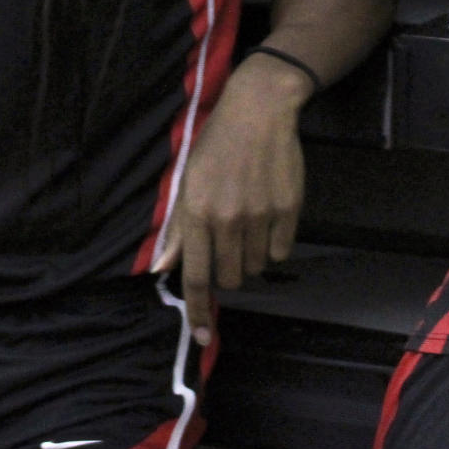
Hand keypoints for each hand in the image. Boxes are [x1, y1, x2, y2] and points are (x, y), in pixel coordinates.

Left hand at [151, 62, 306, 345]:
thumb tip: (160, 267)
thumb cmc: (216, 144)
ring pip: (255, 267)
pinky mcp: (288, 211)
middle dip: (226, 273)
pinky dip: (272, 245)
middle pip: (230, 278)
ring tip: (246, 223)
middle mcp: (227, 219)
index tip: (203, 336)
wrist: (258, 112)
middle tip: (226, 246)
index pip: (195, 276)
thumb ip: (176, 227)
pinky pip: (280, 252)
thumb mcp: (186, 180)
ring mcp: (259, 216)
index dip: (198, 312)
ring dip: (249, 257)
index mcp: (196, 212)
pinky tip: (266, 218)